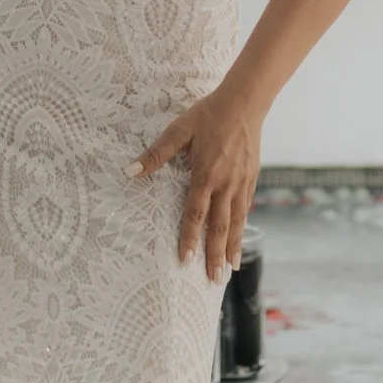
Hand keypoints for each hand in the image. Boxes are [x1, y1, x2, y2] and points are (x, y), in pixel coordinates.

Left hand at [134, 88, 261, 282]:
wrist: (244, 102)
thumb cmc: (208, 114)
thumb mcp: (179, 129)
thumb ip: (156, 153)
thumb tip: (130, 170)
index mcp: (205, 174)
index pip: (195, 214)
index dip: (189, 239)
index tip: (185, 260)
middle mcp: (225, 184)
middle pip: (219, 227)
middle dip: (215, 255)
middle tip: (213, 280)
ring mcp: (241, 183)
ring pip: (236, 222)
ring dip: (232, 248)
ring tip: (230, 270)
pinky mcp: (251, 179)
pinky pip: (246, 209)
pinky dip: (243, 228)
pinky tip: (240, 240)